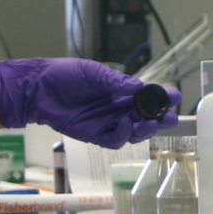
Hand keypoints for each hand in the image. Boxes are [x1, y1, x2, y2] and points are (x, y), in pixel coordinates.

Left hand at [0, 58, 180, 148]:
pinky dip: (123, 135)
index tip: (174, 96)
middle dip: (160, 118)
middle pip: (145, 117)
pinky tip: (124, 125)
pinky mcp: (94, 135)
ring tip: (151, 123)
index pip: (147, 95)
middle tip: (170, 118)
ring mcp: (106, 122)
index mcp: (120, 90)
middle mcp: (117, 108)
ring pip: (134, 131)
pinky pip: (114, 140)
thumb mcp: (92, 73)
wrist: (38, 90)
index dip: (161, 96)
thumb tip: (139, 86)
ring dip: (145, 129)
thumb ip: (115, 81)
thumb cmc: (64, 75)